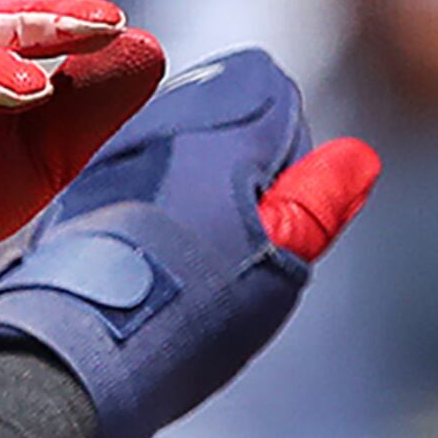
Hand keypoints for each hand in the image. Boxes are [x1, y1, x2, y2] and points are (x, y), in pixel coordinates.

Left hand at [0, 48, 377, 437]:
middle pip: (217, 107)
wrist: (80, 353)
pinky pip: (132, 173)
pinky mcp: (77, 185)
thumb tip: (360, 157)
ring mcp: (111, 148)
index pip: (268, 84)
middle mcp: (157, 118)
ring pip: (173, 139)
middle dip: (238, 158)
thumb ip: (321, 200)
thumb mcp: (278, 260)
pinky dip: (150, 202)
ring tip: (189, 254)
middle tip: (232, 235)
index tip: (272, 204)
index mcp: (218, 124)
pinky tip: (149, 261)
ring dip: (194, 181)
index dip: (284, 144)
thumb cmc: (192, 309)